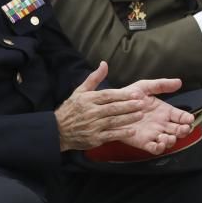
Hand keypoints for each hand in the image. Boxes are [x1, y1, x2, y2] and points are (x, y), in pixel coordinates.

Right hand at [54, 61, 192, 153]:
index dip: (122, 95)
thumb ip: (94, 78)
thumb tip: (104, 64)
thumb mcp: (79, 91)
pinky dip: (121, 133)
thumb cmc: (71, 109)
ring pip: (113, 121)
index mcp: (87, 99)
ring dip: (128, 118)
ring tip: (141, 115)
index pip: (107, 96)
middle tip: (143, 103)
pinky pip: (110, 135)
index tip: (136, 94)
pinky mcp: (94, 138)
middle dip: (128, 106)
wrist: (58, 130)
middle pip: (112, 108)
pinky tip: (132, 131)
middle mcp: (90, 112)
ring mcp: (92, 126)